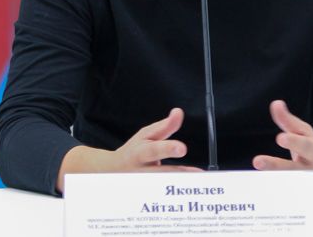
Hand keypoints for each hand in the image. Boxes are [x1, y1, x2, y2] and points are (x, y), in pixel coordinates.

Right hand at [57, 108, 201, 191]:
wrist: (111, 173)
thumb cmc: (134, 151)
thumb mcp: (146, 135)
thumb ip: (165, 126)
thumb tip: (179, 112)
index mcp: (140, 153)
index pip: (154, 150)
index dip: (168, 149)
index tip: (182, 148)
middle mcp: (140, 171)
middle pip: (160, 174)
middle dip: (179, 173)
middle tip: (198, 173)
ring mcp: (142, 187)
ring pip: (163, 190)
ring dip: (181, 188)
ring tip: (201, 185)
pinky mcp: (145, 199)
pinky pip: (163, 200)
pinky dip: (175, 198)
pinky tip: (189, 196)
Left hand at [252, 100, 312, 198]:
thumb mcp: (304, 133)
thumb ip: (288, 120)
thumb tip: (275, 104)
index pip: (304, 146)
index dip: (293, 142)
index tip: (280, 138)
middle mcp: (311, 170)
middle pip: (293, 169)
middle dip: (275, 166)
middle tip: (257, 161)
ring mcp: (306, 186)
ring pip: (289, 186)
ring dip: (272, 183)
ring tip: (257, 179)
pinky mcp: (301, 197)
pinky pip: (286, 198)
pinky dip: (276, 196)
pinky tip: (261, 194)